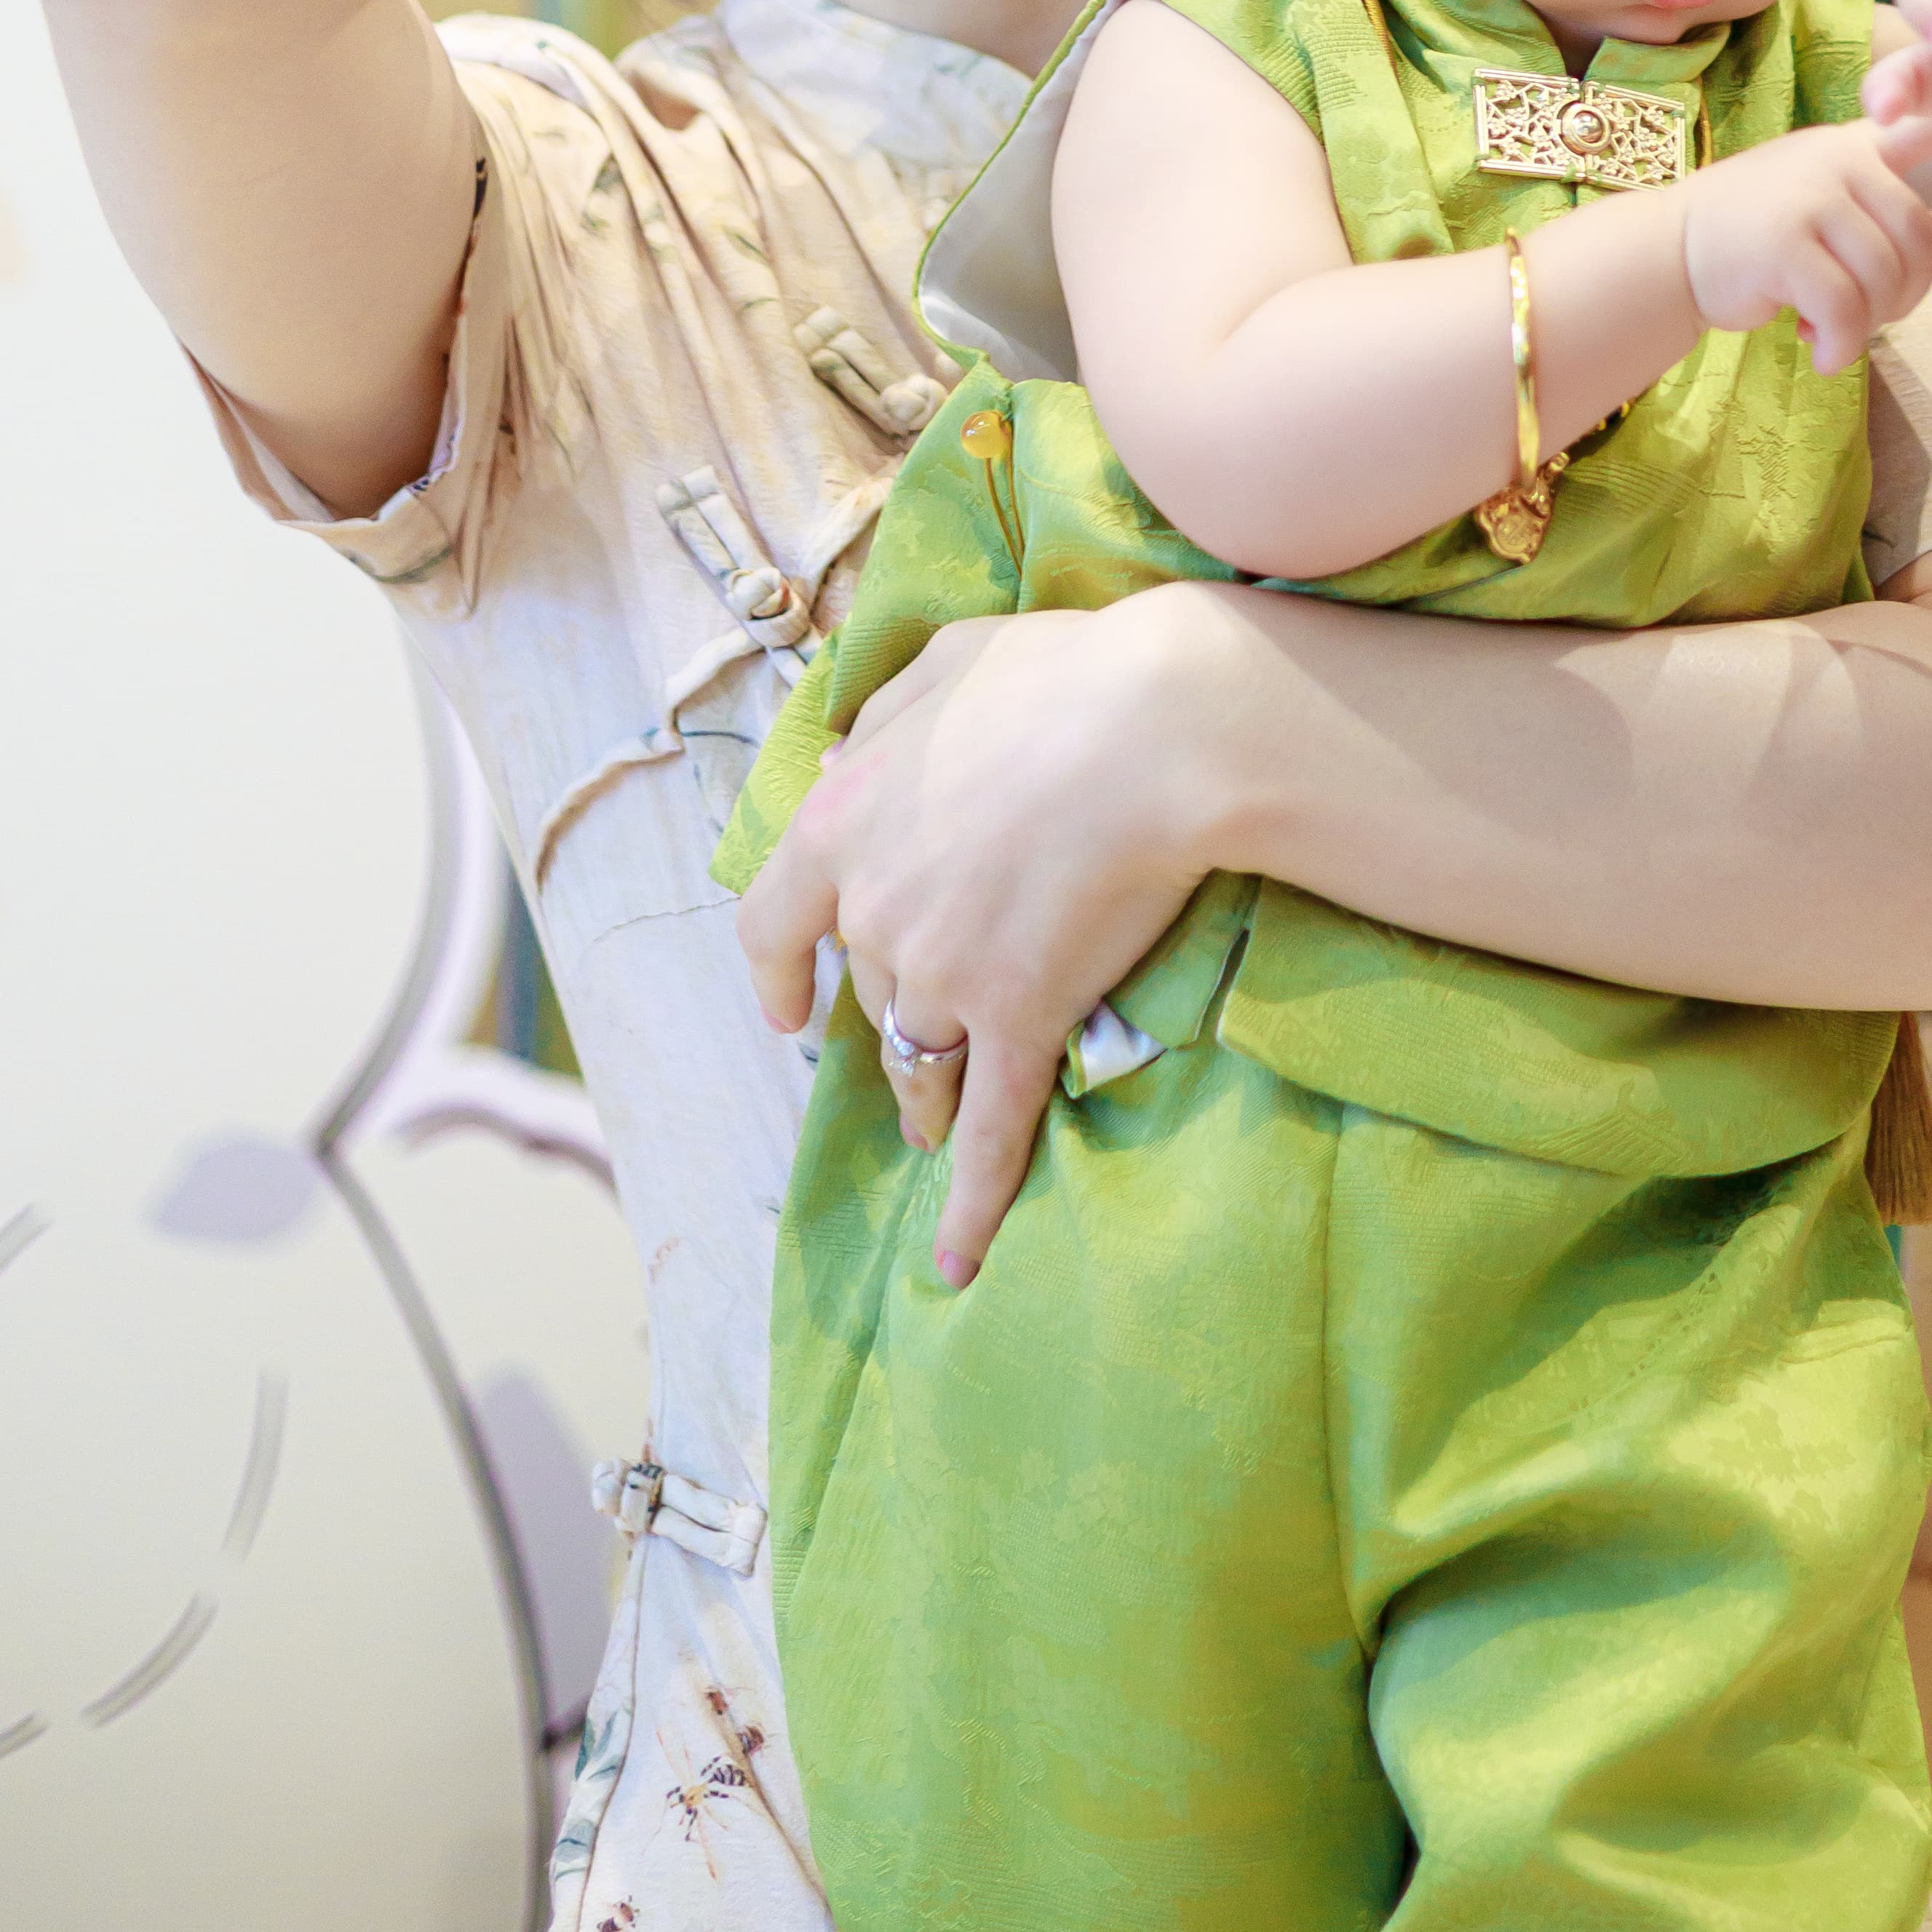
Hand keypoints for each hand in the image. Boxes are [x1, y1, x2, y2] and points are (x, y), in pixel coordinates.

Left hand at [735, 593, 1222, 1283]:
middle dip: (895, 1014)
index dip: (778, 973)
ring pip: (920, 1060)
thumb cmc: (1062, 677)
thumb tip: (839, 762)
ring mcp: (944, 976)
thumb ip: (883, 723)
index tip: (789, 1007)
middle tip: (929, 1028)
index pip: (770, 923)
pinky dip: (972, 1207)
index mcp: (840, 825)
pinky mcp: (1023, 1020)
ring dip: (927, 1096)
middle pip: (868, 992)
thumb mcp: (944, 668)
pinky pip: (993, 1129)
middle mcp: (874, 912)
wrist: (1161, 730)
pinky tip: (956, 1264)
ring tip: (939, 1123)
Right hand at [1678, 115, 1931, 374]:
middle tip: (1866, 317)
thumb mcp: (1840, 228)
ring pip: (1885, 279)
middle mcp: (1837, 161)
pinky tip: (1821, 354)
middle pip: (1918, 240)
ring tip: (1834, 334)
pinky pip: (1846, 308)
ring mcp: (1810, 197)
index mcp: (1854, 148)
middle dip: (1904, 296)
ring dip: (1869, 326)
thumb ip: (1915, 234)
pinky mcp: (1784, 241)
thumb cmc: (1757, 240)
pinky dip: (1842, 345)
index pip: (1921, 126)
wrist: (1668, 256)